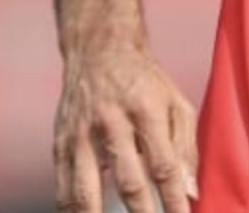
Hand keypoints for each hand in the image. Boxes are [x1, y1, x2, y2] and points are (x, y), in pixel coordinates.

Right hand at [53, 45, 198, 212]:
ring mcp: (80, 137)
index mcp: (146, 111)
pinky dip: (73, 212)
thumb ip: (186, 147)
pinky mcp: (59, 146)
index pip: (163, 166)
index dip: (173, 200)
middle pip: (128, 181)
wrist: (98, 51)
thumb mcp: (176, 103)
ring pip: (85, 193)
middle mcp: (111, 124)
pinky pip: (63, 190)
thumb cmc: (145, 82)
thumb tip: (189, 192)